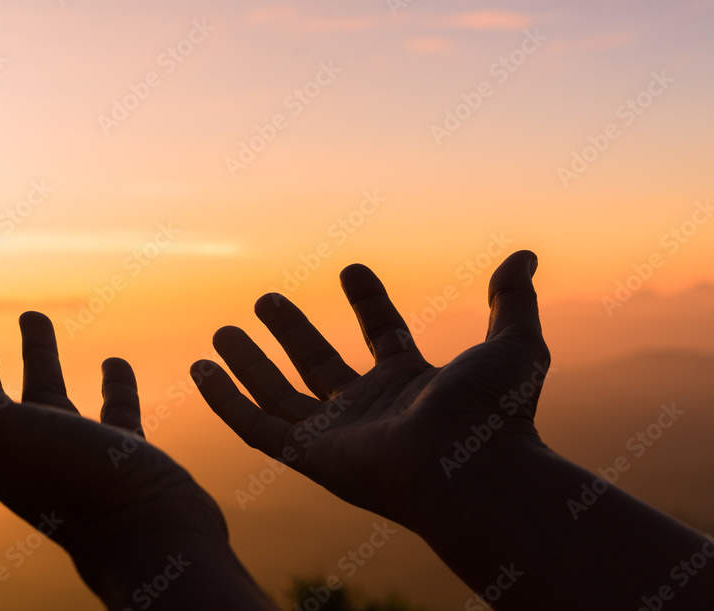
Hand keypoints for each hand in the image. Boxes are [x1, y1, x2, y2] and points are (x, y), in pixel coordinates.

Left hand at [0, 299, 258, 607]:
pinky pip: (111, 412)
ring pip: (47, 395)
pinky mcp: (119, 455)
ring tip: (33, 316)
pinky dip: (111, 385)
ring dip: (38, 357)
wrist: (154, 541)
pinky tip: (114, 364)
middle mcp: (23, 448)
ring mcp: (72, 453)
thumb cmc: (74, 486)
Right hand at [191, 250, 549, 534]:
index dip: (369, 302)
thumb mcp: (513, 345)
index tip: (352, 268)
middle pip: (319, 365)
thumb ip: (512, 301)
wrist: (471, 470)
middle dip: (292, 332)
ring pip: (279, 395)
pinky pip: (254, 426)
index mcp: (412, 384)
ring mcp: (335, 435)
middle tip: (266, 299)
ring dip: (249, 364)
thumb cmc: (495, 416)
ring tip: (221, 330)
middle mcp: (369, 409)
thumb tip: (525, 256)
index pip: (383, 336)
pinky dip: (225, 400)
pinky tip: (201, 370)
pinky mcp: (307, 456)